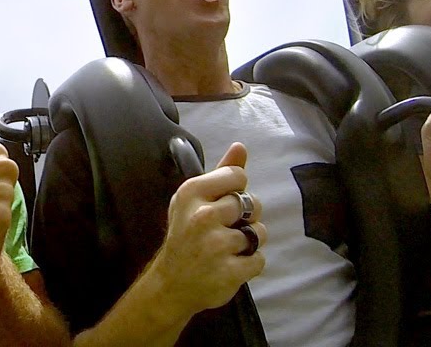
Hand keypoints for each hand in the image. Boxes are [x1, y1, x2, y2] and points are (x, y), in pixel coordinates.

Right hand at [149, 143, 267, 315]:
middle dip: (246, 217)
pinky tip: (231, 264)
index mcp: (192, 193)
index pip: (237, 176)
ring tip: (229, 248)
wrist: (171, 284)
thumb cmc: (185, 235)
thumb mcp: (194, 200)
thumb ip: (221, 173)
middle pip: (253, 204)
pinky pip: (260, 259)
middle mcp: (203, 216)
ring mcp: (216, 245)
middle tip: (225, 228)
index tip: (224, 203)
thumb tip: (241, 147)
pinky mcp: (229, 271)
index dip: (238, 190)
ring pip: (259, 232)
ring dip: (250, 242)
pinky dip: (250, 263)